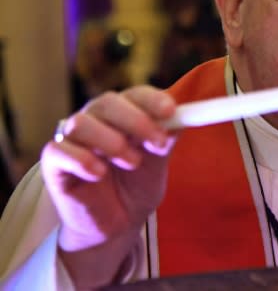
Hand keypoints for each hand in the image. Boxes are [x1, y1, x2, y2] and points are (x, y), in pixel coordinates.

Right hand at [40, 86, 176, 285]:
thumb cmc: (136, 185)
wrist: (117, 224)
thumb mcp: (158, 162)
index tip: (171, 112)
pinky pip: (59, 150)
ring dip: (110, 141)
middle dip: (136, 121)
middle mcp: (96, 120)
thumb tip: (181, 117)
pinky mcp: (54, 163)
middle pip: (108, 102)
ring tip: (131, 163)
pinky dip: (83, 159)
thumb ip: (167, 137)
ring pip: (81, 123)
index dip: (153, 100)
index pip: (135, 94)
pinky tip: (99, 174)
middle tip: (158, 143)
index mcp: (124, 113)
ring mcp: (72, 139)